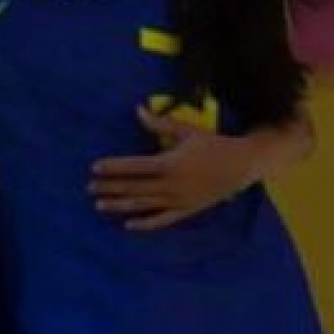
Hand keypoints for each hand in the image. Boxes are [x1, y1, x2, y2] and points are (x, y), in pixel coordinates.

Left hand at [89, 105, 256, 229]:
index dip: (113, 168)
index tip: (94, 168)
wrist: (243, 165)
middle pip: (134, 187)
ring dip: (120, 206)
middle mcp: (172, 185)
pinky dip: (145, 224)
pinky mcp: (187, 211)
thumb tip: (137, 109)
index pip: (134, 167)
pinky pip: (162, 221)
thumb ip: (159, 123)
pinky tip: (128, 225)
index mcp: (170, 163)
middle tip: (89, 187)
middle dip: (110, 188)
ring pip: (144, 206)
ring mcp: (179, 200)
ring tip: (99, 205)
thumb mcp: (187, 131)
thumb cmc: (213, 144)